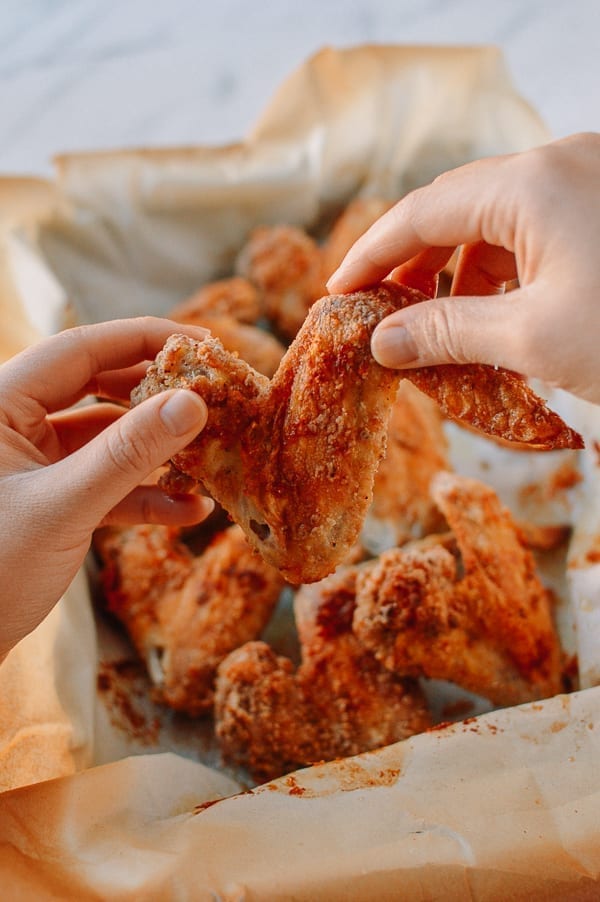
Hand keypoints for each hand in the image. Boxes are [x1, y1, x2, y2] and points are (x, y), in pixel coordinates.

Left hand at [0, 317, 212, 657]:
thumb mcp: (63, 505)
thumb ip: (128, 454)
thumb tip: (194, 402)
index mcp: (1, 403)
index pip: (80, 349)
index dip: (143, 339)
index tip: (202, 345)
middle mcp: (16, 424)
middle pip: (100, 387)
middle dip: (158, 398)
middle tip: (216, 398)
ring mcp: (36, 464)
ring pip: (109, 440)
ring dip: (159, 453)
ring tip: (212, 460)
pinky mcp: (52, 501)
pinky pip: (108, 485)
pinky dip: (147, 496)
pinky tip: (191, 511)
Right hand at [327, 132, 599, 403]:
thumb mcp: (533, 338)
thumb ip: (448, 333)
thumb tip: (383, 343)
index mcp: (532, 183)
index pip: (423, 211)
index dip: (372, 254)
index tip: (339, 292)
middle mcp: (557, 163)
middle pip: (456, 207)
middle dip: (414, 261)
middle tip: (382, 310)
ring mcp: (585, 179)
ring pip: (496, 219)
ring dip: (459, 271)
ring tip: (438, 324)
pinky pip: (533, 229)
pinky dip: (502, 270)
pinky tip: (492, 314)